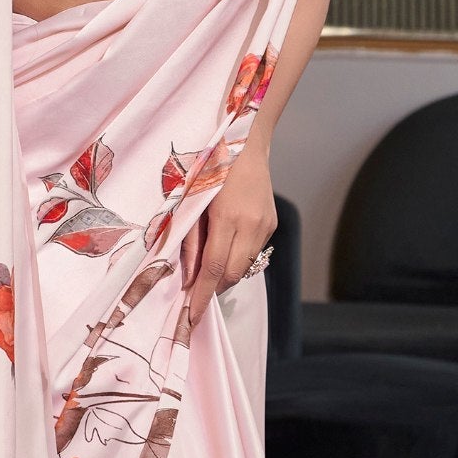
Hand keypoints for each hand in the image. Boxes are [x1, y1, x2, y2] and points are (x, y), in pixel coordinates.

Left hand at [183, 143, 275, 328]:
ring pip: (245, 265)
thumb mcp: (192, 199)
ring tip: (209, 268)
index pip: (215, 268)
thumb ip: (190, 238)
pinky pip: (253, 251)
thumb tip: (187, 274)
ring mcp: (265, 224)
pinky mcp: (271, 222)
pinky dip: (237, 256)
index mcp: (228, 217)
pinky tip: (226, 246)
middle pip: (233, 274)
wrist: (246, 140)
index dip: (202, 295)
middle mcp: (251, 224)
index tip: (192, 317)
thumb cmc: (210, 164)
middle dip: (214, 287)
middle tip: (195, 292)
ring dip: (226, 273)